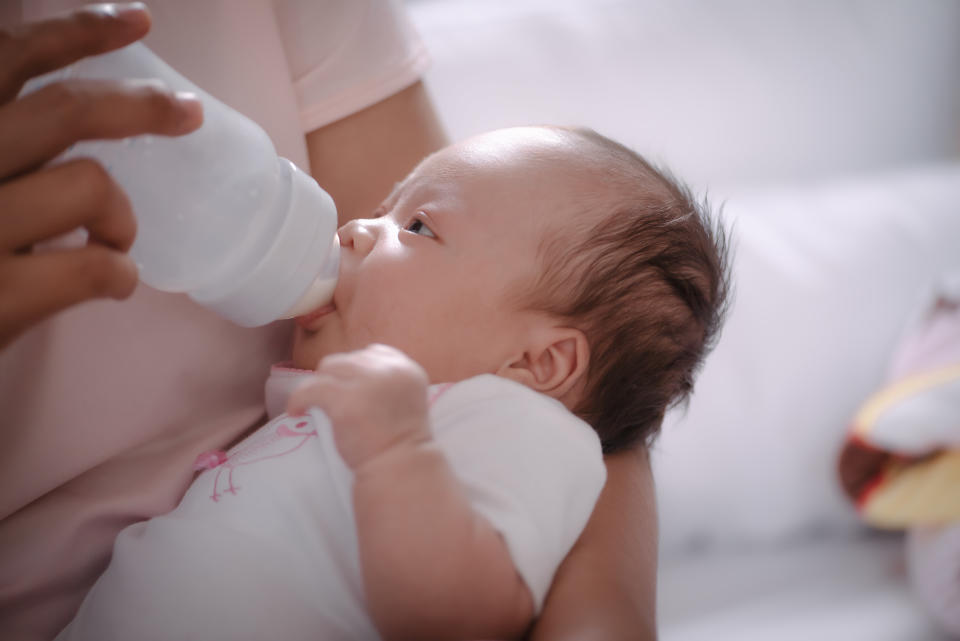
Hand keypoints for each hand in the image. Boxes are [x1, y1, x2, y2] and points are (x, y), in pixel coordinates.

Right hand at [0, 3, 202, 349]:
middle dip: (141, 106)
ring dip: (121, 218)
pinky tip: (113, 284)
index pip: (6, 58)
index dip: (76, 31)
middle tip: (188, 113)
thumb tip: (77, 112)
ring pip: (90, 185)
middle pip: (65, 111)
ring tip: (114, 243)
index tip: (139, 21)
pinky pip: (95, 267)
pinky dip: (120, 275)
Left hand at [287, 344, 431, 469]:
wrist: (398, 467)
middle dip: (337, 377)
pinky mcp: (344, 400)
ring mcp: (366, 382)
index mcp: (406, 368)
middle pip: (349, 359)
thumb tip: (350, 376)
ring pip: (329, 368)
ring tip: (313, 403)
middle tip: (330, 399)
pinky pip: (311, 388)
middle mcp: (388, 369)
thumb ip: (386, 382)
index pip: (373, 352)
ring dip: (319, 385)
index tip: (349, 386)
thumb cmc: (400, 442)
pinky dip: (299, 399)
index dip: (358, 367)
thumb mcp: (404, 400)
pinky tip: (297, 412)